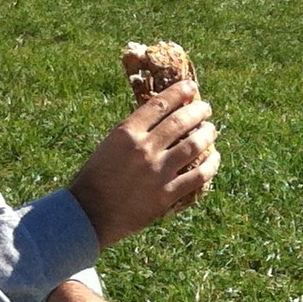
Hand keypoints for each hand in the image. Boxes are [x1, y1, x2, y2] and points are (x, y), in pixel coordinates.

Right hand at [67, 81, 218, 247]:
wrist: (88, 214)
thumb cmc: (95, 178)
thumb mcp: (109, 146)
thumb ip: (133, 134)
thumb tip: (160, 121)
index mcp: (126, 132)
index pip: (159, 105)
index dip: (179, 93)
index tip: (190, 87)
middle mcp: (144, 148)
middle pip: (180, 122)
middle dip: (198, 111)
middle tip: (206, 108)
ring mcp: (157, 171)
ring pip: (194, 145)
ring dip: (207, 134)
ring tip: (212, 130)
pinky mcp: (166, 194)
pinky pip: (198, 176)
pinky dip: (211, 165)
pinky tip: (214, 159)